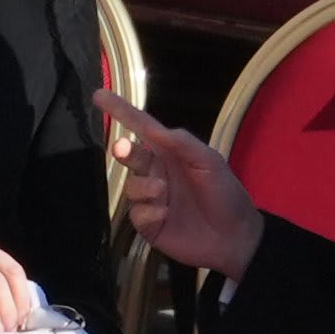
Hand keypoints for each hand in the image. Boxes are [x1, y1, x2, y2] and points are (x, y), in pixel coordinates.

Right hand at [96, 90, 265, 280]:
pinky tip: (165, 214)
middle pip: (131, 156)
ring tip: (161, 191)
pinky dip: (148, 211)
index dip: (121, 111)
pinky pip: (136, 214)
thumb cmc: (225, 194)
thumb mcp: (210, 162)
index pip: (143, 128)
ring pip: (131, 187)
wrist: (235, 237)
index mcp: (171, 153)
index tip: (99, 95)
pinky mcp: (149, 224)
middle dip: (125, 151)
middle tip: (123, 148)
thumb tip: (155, 128)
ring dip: (143, 186)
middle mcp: (157, 173)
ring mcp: (151, 199)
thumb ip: (183, 143)